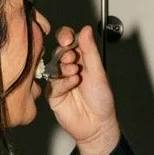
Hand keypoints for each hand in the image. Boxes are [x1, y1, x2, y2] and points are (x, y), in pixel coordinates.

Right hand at [46, 25, 119, 154]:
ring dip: (64, 66)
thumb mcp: (98, 72)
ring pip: (53, 65)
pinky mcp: (53, 94)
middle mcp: (68, 67)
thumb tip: (86, 29)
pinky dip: (62, 81)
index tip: (68, 38)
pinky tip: (73, 84)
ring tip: (75, 73)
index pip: (68, 40)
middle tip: (72, 57)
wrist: (97, 125)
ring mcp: (60, 80)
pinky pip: (52, 83)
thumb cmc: (101, 100)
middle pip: (58, 51)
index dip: (66, 36)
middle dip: (64, 52)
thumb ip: (90, 51)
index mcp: (81, 58)